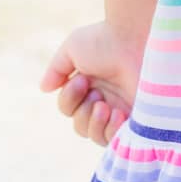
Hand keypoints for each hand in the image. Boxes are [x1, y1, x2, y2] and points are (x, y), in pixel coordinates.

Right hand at [38, 19, 144, 147]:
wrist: (136, 39)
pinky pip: (115, 142)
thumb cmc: (105, 40)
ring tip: (105, 106)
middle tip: (95, 93)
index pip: (68, 108)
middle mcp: (104, 99)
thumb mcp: (73, 47)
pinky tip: (117, 113)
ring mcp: (120, 111)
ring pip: (95, 136)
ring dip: (94, 123)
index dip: (69, 98)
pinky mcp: (136, 121)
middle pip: (80, 126)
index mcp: (88, 85)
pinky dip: (111, 131)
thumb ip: (56, 69)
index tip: (82, 80)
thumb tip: (44, 89)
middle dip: (82, 112)